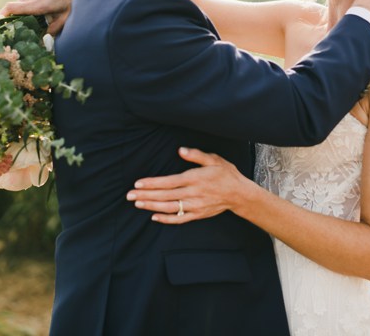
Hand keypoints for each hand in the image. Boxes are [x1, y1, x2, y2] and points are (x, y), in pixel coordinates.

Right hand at [0, 0, 84, 35]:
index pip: (11, 8)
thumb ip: (55, 28)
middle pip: (13, 8)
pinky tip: (37, 15)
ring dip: (20, 14)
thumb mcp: (67, 16)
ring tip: (26, 26)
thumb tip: (44, 37)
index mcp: (39, 4)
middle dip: (10, 20)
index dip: (0, 17)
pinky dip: (26, 8)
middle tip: (12, 33)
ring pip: (21, 4)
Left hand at [126, 147, 251, 223]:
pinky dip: (166, 219)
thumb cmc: (226, 174)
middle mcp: (193, 193)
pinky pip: (179, 219)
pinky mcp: (197, 214)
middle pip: (165, 196)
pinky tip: (154, 216)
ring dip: (152, 206)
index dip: (152, 183)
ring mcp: (195, 206)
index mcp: (195, 178)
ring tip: (137, 204)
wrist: (240, 194)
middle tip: (129, 195)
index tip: (138, 184)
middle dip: (146, 195)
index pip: (169, 182)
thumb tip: (181, 150)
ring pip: (169, 208)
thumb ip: (196, 155)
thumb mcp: (214, 159)